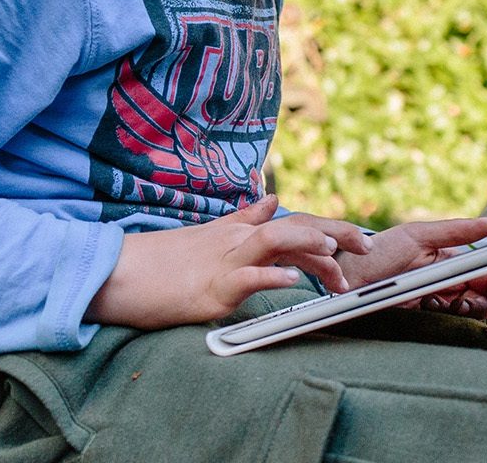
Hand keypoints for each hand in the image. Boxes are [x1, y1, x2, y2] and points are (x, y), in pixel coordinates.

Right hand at [83, 195, 371, 328]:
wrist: (119, 273)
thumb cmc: (164, 262)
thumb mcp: (211, 236)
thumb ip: (245, 219)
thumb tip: (273, 199)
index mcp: (240, 232)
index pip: (294, 223)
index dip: (330, 227)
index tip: (360, 240)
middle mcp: (236, 241)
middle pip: (294, 227)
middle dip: (335, 234)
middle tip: (367, 248)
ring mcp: (224, 262)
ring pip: (274, 242)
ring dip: (308, 245)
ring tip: (335, 255)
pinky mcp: (210, 287)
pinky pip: (245, 278)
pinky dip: (271, 277)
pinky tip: (292, 281)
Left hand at [336, 217, 486, 320]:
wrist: (343, 277)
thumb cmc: (377, 252)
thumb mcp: (417, 235)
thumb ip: (455, 231)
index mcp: (452, 263)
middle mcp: (448, 285)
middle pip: (486, 301)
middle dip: (484, 305)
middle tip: (464, 303)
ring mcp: (436, 305)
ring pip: (468, 317)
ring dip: (462, 312)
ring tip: (439, 301)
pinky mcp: (422, 322)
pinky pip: (446, 327)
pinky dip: (444, 320)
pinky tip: (427, 309)